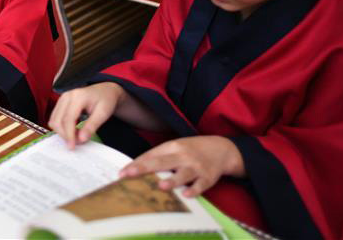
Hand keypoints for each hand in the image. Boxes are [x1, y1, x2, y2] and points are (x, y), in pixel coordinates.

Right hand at [48, 82, 124, 148]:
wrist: (104, 90)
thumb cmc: (105, 99)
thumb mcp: (103, 113)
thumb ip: (91, 126)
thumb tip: (81, 139)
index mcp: (78, 96)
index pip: (68, 119)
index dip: (69, 135)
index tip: (72, 146)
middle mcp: (67, 95)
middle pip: (57, 120)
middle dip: (64, 135)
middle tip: (76, 143)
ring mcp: (62, 98)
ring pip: (54, 120)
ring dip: (62, 131)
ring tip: (75, 136)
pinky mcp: (60, 102)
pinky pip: (55, 117)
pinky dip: (61, 127)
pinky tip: (72, 130)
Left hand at [120, 136, 244, 196]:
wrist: (221, 149)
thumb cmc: (191, 150)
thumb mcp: (174, 147)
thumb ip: (158, 157)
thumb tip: (136, 167)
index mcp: (172, 147)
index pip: (151, 155)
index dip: (136, 164)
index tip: (122, 173)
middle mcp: (183, 155)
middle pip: (162, 162)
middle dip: (145, 168)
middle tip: (130, 175)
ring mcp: (196, 166)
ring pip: (183, 174)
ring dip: (172, 180)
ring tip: (160, 186)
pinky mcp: (208, 177)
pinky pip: (200, 185)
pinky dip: (194, 190)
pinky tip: (186, 195)